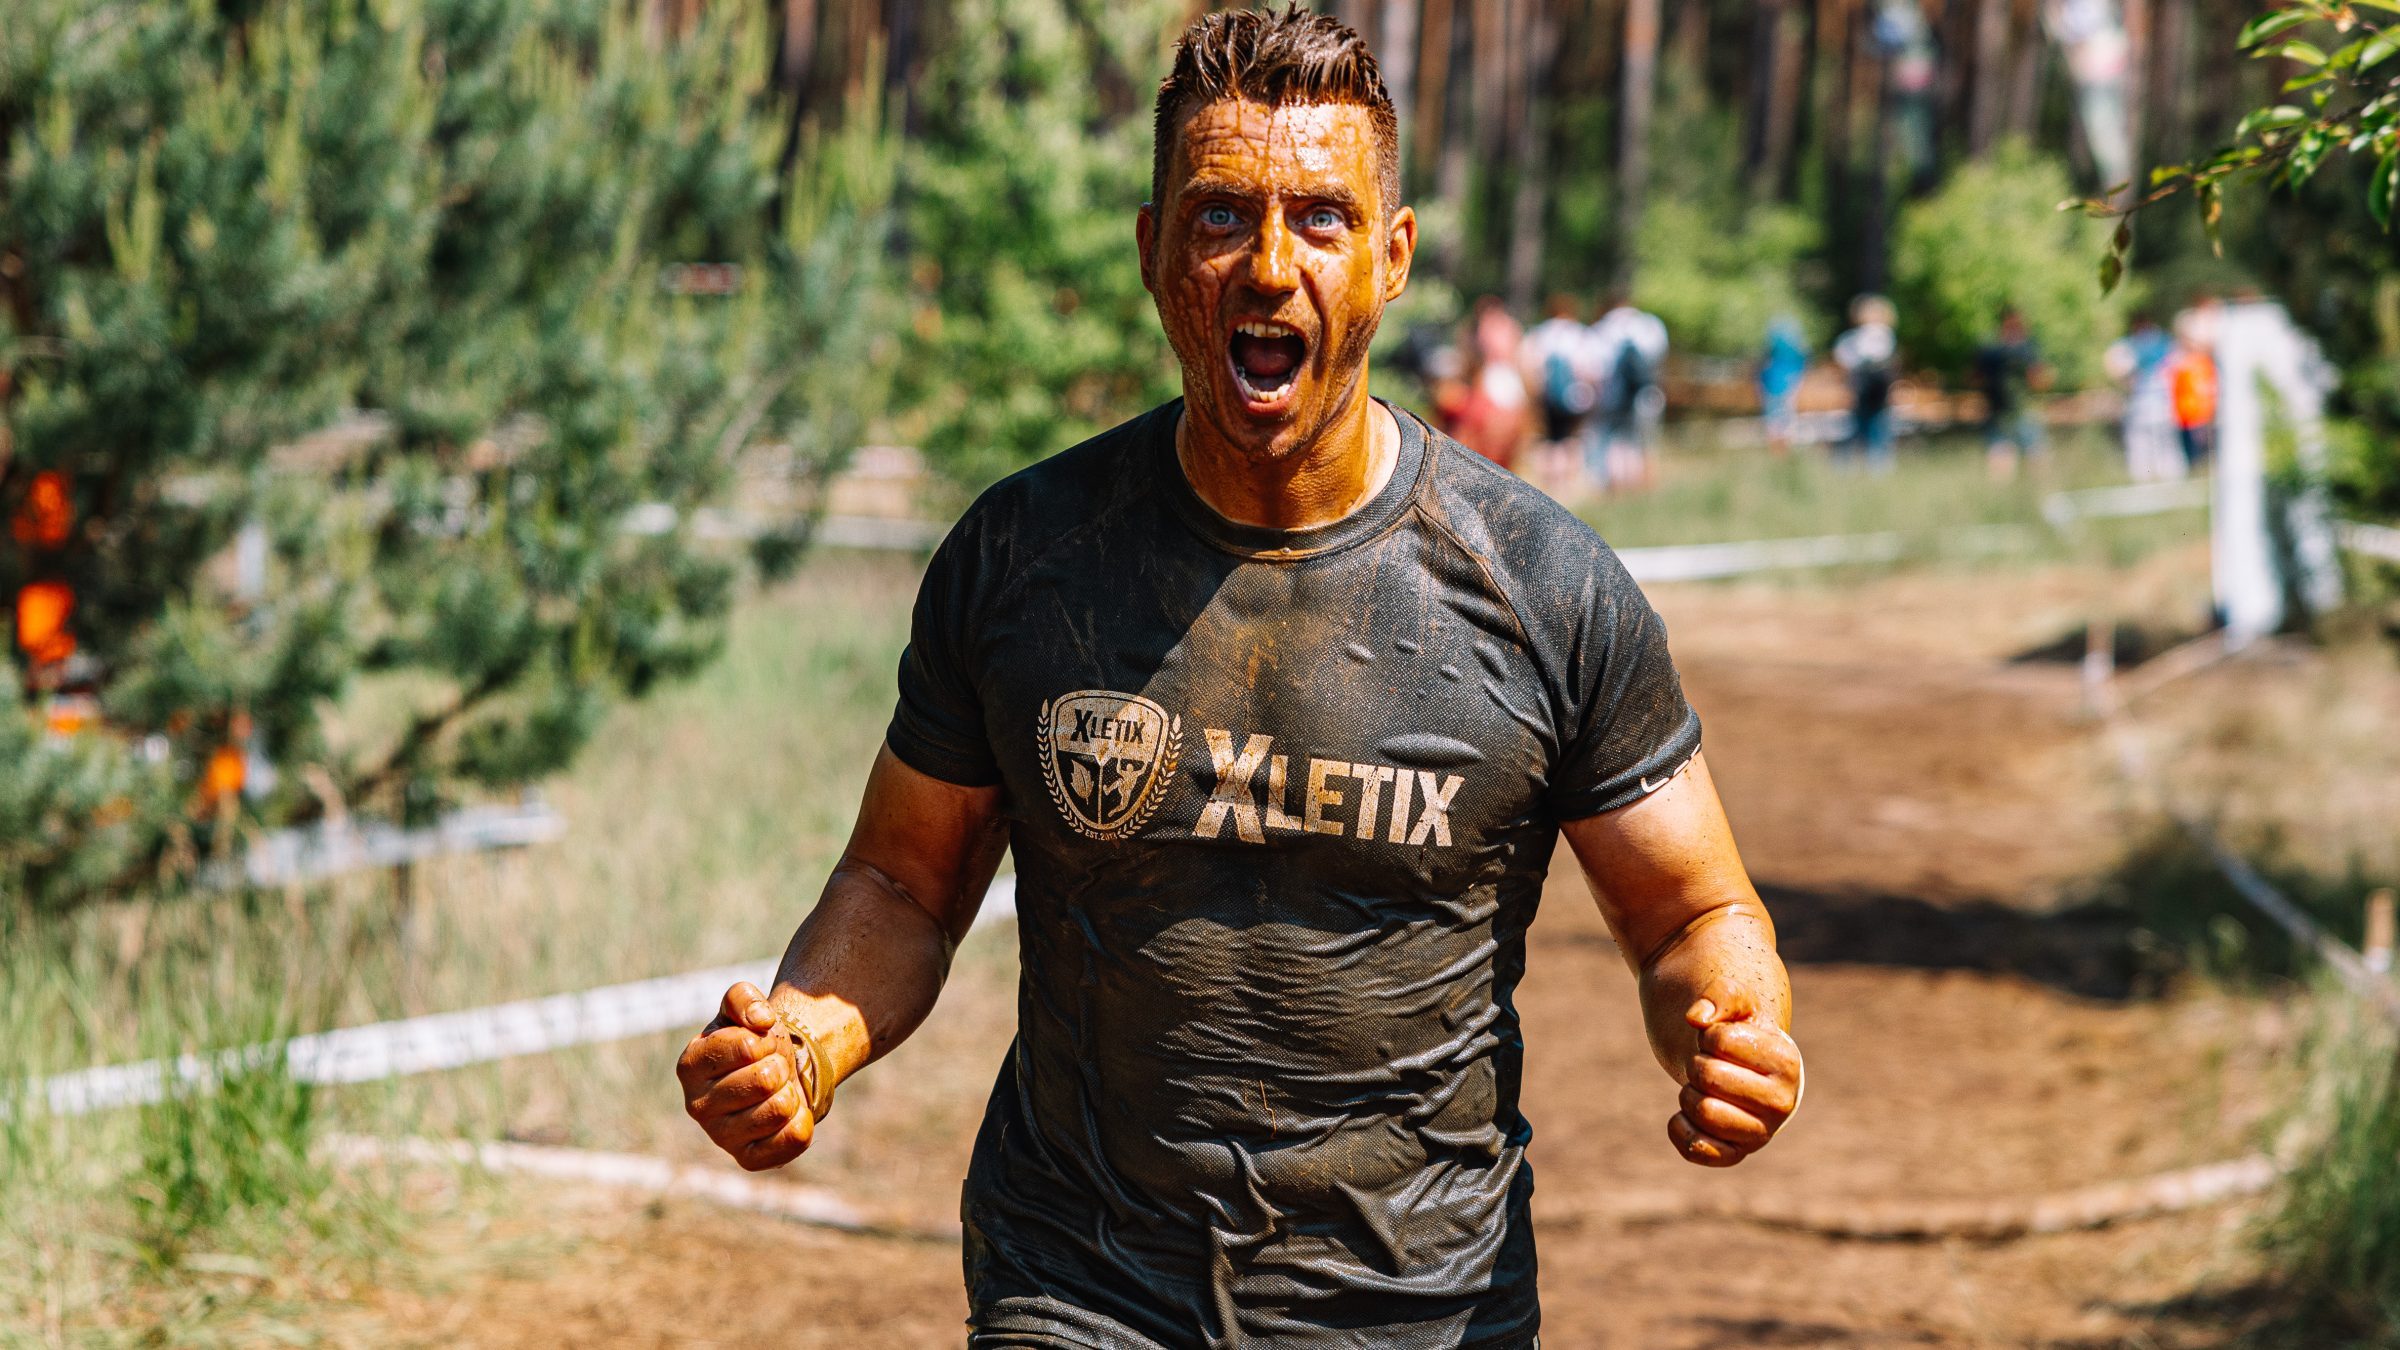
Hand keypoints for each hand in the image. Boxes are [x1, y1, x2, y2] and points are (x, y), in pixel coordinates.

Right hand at [676, 981, 814, 1170]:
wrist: (778, 1072)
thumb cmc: (756, 1040)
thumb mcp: (745, 1007)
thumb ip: (743, 998)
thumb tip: (759, 1020)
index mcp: (690, 1065)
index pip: (746, 1046)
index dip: (766, 1039)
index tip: (761, 1043)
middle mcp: (697, 1106)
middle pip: (766, 1079)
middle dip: (780, 1065)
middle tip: (772, 1067)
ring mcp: (721, 1137)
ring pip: (781, 1108)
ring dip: (791, 1091)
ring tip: (778, 1089)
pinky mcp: (748, 1159)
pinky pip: (793, 1139)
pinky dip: (802, 1119)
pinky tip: (788, 1113)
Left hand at [1668, 982, 1802, 1167]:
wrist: (1737, 1064)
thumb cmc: (1738, 1028)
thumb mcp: (1736, 1000)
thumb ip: (1721, 994)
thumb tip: (1697, 1017)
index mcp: (1788, 1062)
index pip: (1718, 1039)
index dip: (1707, 1034)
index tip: (1721, 1039)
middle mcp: (1783, 1104)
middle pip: (1707, 1077)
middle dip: (1696, 1064)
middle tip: (1709, 1064)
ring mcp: (1761, 1133)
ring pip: (1702, 1112)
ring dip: (1688, 1093)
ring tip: (1704, 1088)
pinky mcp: (1735, 1154)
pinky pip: (1696, 1149)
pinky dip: (1680, 1128)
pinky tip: (1686, 1114)